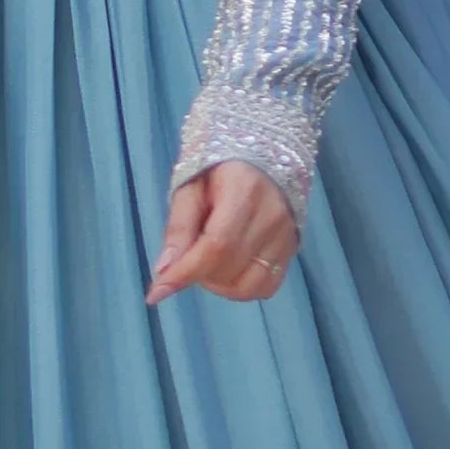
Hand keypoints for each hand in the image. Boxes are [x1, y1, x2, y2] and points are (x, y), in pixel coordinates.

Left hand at [146, 161, 299, 304]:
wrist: (262, 157)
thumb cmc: (219, 169)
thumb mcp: (190, 188)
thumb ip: (178, 227)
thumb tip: (164, 270)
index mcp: (244, 192)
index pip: (216, 245)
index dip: (186, 272)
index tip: (158, 290)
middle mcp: (271, 217)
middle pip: (229, 268)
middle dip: (197, 275)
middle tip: (185, 259)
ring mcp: (286, 236)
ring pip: (248, 286)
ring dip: (218, 285)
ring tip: (207, 264)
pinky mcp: (292, 249)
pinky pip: (266, 286)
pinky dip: (242, 288)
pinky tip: (228, 270)